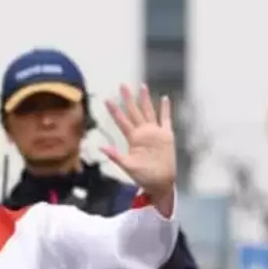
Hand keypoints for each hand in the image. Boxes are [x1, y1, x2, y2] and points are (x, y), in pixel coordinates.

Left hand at [103, 85, 175, 201]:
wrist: (160, 183)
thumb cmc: (143, 177)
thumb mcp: (127, 166)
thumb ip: (115, 156)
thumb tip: (100, 147)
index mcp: (133, 139)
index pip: (122, 121)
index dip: (115, 110)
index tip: (107, 100)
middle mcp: (143, 133)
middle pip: (134, 111)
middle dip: (128, 98)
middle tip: (122, 85)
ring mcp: (155, 133)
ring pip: (149, 111)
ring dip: (145, 99)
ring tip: (141, 86)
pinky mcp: (166, 136)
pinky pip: (166, 120)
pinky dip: (165, 110)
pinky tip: (164, 98)